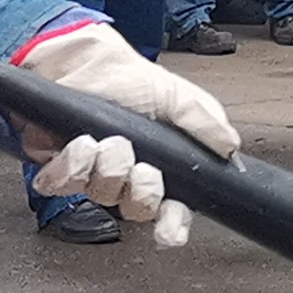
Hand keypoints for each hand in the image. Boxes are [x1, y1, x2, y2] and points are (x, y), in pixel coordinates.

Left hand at [15, 19, 242, 252]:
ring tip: (109, 141)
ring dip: (109, 168)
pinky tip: (82, 144)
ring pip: (102, 195)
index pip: (171, 213)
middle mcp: (127, 178)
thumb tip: (230, 148)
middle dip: (141, 190)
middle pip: (137, 210)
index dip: (172, 227)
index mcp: (162, 169)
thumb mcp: (179, 97)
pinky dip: (74, 164)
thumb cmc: (132, 80)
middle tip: (142, 167)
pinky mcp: (61, 166)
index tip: (170, 230)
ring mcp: (94, 175)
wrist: (90, 61)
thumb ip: (205, 122)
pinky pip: (63, 183)